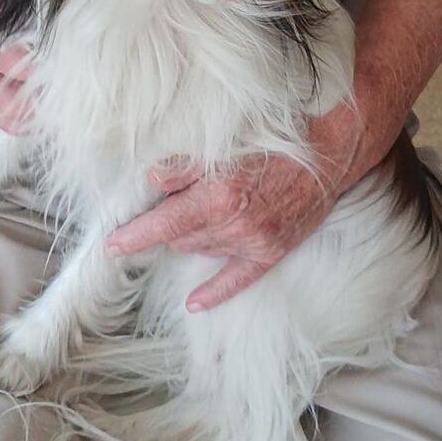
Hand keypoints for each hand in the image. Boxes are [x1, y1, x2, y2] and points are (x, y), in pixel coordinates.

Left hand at [105, 100, 362, 310]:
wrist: (331, 150)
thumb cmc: (278, 138)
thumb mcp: (228, 144)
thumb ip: (186, 165)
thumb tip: (151, 180)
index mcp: (218, 197)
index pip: (163, 224)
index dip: (133, 236)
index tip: (110, 243)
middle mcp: (234, 225)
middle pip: (180, 238)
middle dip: (166, 226)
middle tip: (164, 207)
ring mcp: (254, 243)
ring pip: (201, 250)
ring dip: (190, 238)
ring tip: (193, 217)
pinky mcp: (271, 252)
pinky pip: (236, 280)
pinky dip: (212, 292)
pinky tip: (193, 302)